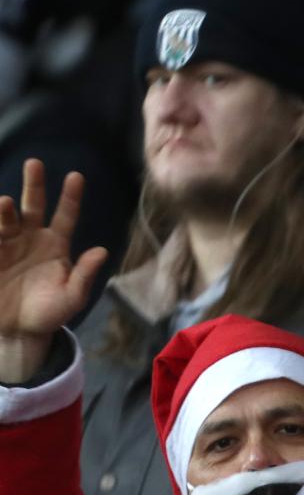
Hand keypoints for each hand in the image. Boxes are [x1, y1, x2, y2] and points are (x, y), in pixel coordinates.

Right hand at [0, 159, 107, 382]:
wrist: (19, 330)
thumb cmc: (49, 313)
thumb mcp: (72, 297)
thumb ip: (84, 274)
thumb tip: (102, 251)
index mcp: (56, 245)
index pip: (66, 216)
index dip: (71, 197)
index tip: (76, 176)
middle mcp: (32, 238)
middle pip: (33, 205)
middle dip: (33, 185)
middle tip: (35, 163)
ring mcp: (9, 243)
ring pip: (7, 218)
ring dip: (5, 210)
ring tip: (4, 204)